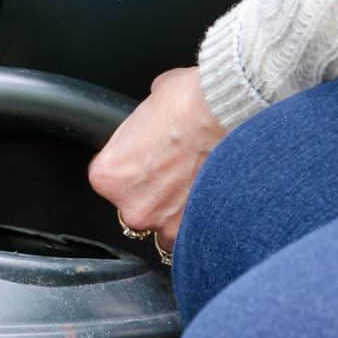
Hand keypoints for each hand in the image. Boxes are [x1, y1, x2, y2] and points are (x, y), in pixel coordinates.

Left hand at [88, 67, 225, 249]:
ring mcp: (165, 224)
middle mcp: (132, 206)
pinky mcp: (198, 230)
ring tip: (195, 186)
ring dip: (175, 212)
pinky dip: (201, 221)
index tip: (146, 159)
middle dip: (153, 194)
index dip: (130, 168)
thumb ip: (142, 125)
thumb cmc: (189, 102)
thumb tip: (152, 123)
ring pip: (163, 226)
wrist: (228, 111)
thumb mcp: (148, 102)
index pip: (109, 181)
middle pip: (135, 207)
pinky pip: (193, 235)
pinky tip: (212, 200)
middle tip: (174, 171)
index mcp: (108, 176)